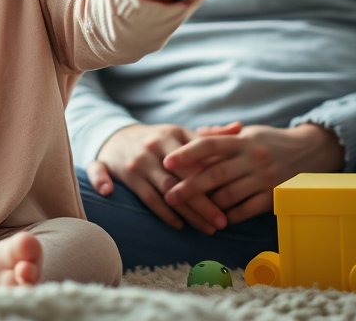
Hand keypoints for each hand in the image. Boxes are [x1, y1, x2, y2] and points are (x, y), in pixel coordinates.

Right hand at [86, 121, 241, 233]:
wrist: (115, 137)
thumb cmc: (157, 139)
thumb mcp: (179, 133)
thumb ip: (209, 134)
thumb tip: (239, 127)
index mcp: (170, 135)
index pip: (196, 160)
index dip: (214, 180)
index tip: (232, 199)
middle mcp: (153, 148)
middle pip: (182, 179)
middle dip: (203, 203)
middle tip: (221, 223)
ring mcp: (137, 163)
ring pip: (165, 192)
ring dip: (186, 213)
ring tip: (206, 229)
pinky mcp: (125, 176)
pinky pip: (145, 197)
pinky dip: (161, 212)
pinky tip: (177, 225)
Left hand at [161, 123, 345, 224]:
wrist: (309, 151)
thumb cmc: (268, 141)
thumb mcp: (246, 132)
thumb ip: (220, 136)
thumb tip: (193, 135)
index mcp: (241, 141)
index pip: (209, 145)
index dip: (187, 154)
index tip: (167, 162)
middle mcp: (251, 159)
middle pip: (215, 174)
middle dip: (190, 187)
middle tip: (169, 196)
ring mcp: (264, 178)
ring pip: (229, 195)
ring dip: (208, 205)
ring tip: (189, 211)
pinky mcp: (274, 196)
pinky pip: (247, 210)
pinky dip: (230, 216)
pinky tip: (217, 219)